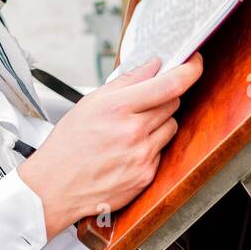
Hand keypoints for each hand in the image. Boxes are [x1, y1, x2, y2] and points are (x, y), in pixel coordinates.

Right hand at [18, 52, 203, 238]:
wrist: (56, 187)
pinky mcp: (146, 176)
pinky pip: (162, 151)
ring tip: (130, 130)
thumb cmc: (69, 145)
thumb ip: (127, 81)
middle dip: (162, 98)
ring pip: (170, 127)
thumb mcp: (91, 102)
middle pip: (172, 103)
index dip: (189, 70)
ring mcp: (142, 156)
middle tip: (142, 103)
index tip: (194, 63)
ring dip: (158, 123)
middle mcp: (133, 132)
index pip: (169, 85)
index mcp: (118, 108)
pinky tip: (128, 150)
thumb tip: (154, 65)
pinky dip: (150, 147)